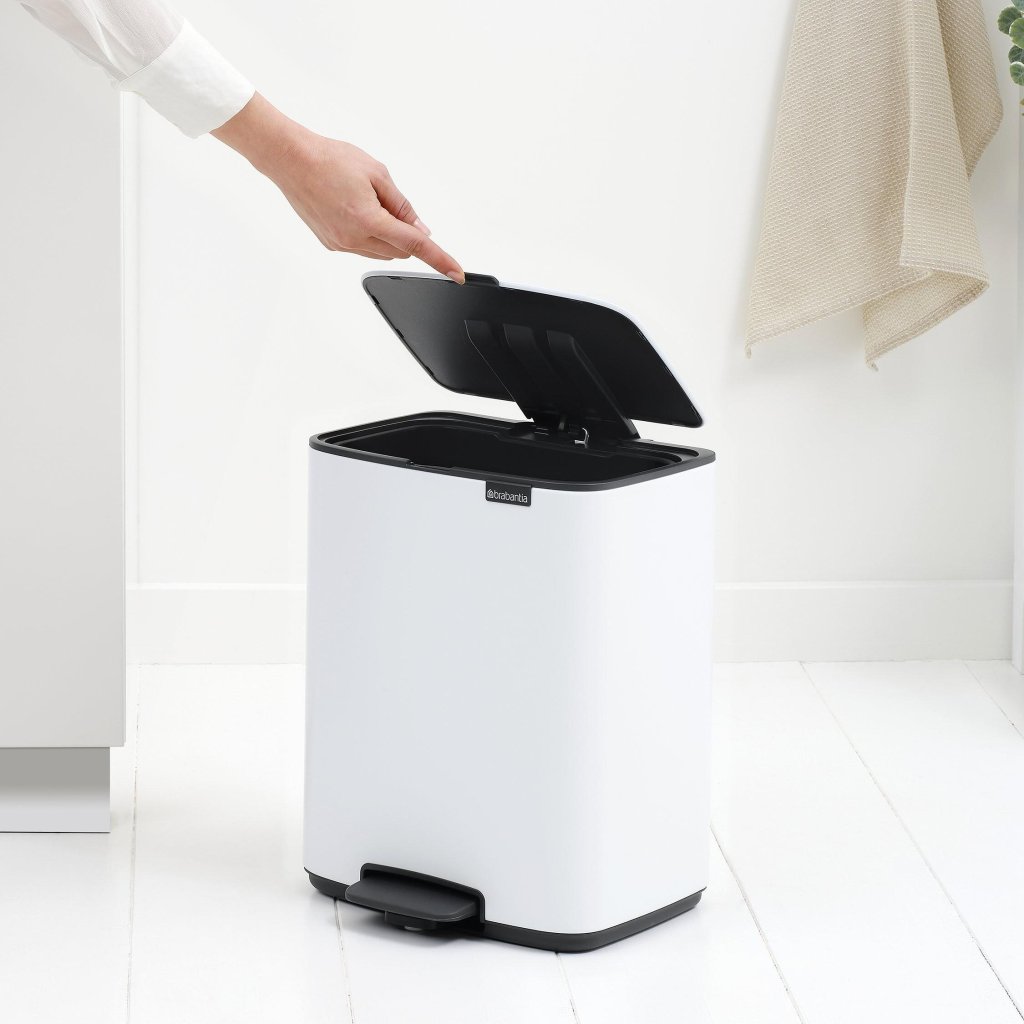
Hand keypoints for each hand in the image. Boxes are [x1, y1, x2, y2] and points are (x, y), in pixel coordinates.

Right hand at [212, 94, 464, 281]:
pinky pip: (362, 247)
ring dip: (387, 235)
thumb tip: (420, 229)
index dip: (439, 260)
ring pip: (382, 252)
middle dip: (404, 233)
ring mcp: (342, 244)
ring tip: (364, 200)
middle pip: (399, 250)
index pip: (415, 246)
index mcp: (369, 220)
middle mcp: (354, 238)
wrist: (291, 160)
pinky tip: (352, 209)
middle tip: (387, 201)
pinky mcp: (332, 244)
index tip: (456, 272)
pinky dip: (369, 234)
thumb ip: (403, 205)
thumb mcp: (377, 174)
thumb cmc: (330, 159)